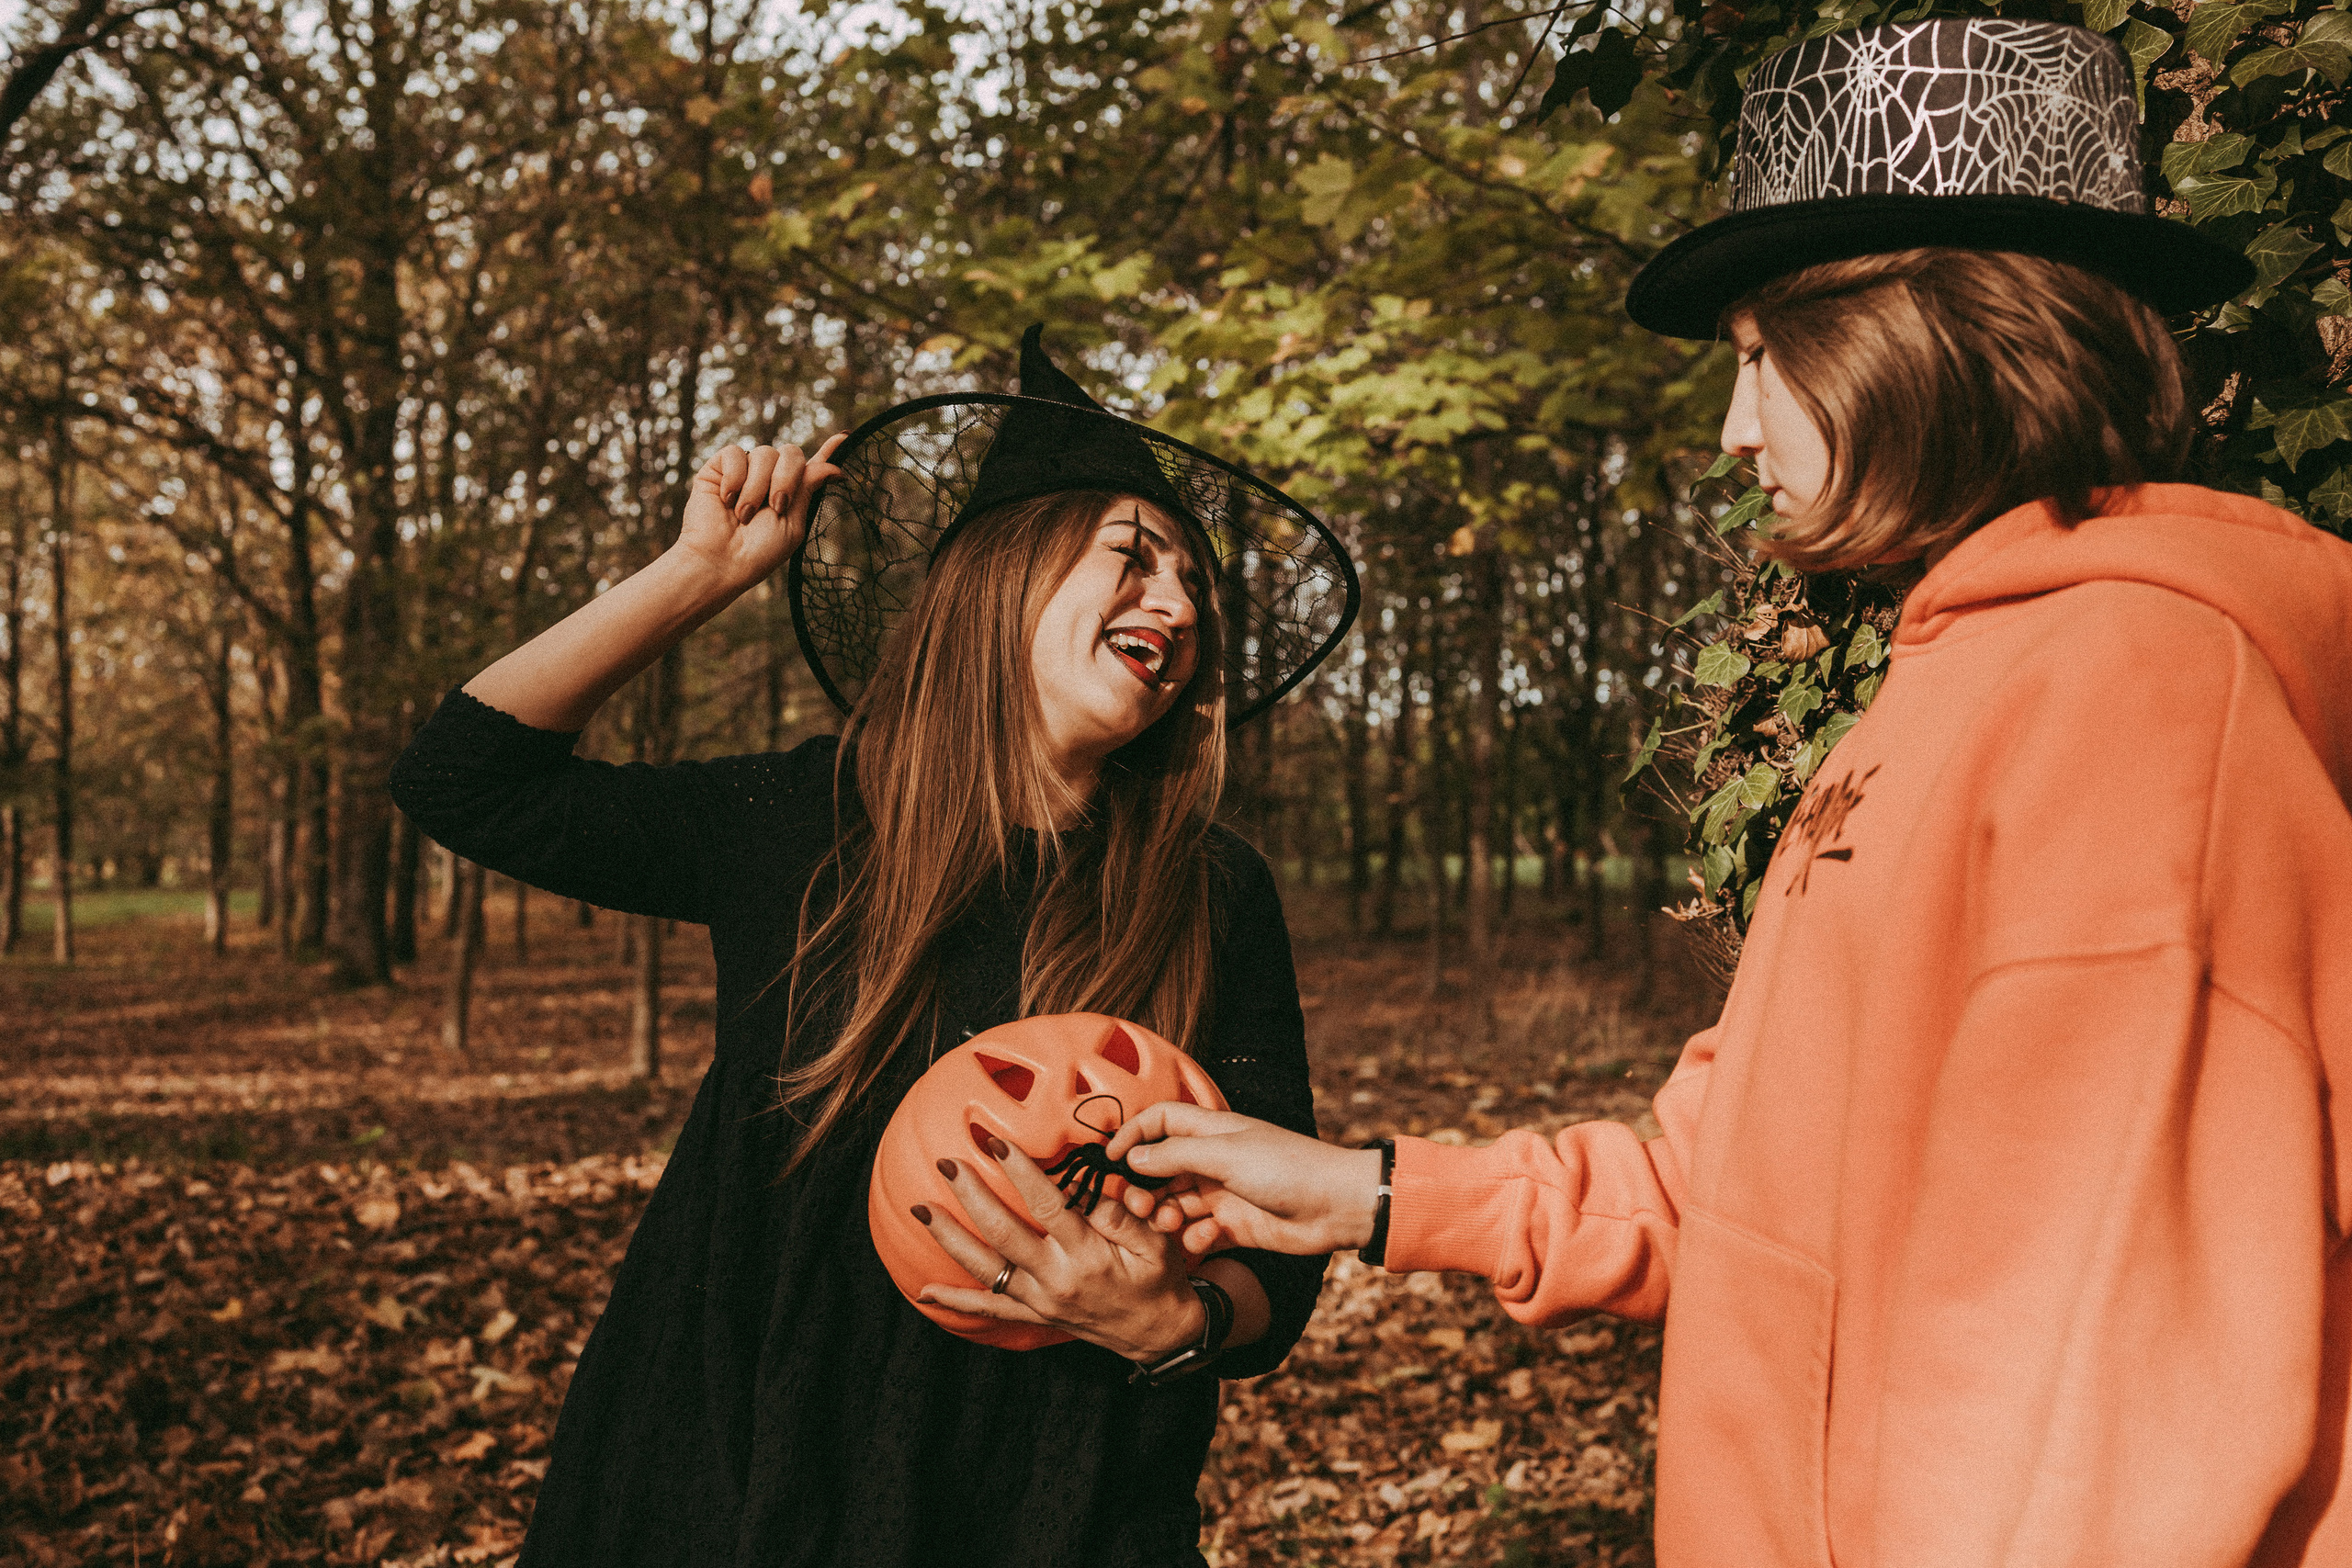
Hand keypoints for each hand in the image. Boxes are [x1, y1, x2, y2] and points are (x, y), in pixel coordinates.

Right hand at [676, 433, 845, 593]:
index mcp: (791, 493)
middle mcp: (769, 478)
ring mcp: (744, 471)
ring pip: (764, 453)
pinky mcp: (718, 468)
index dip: (829, 451)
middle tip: (776, 506)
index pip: (812, 467)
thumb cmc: (758, 551)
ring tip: (744, 514)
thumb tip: (833, 466)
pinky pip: (734, 453)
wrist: (721, 560)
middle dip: (787, 479)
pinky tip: (727, 499)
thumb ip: (808, 490)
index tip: (844, 437)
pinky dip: (734, 477)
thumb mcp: (793, 524)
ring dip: (757, 487)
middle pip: (791, 453)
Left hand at [915, 1139, 1205, 1363]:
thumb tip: (1089, 1189)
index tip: (997, 1143)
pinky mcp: (1035, 1315)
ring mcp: (1041, 1301)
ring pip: (986, 1269)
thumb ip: (1121, 1216)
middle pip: (1003, 1233)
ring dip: (950, 1238)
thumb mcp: (1157, 1243)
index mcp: (1088, 1255)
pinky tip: (924, 1292)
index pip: (1048, 1206)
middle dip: (971, 1195)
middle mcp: (1057, 1279)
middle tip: (947, 1163)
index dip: (1020, 1172)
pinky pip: (990, 1309)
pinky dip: (955, 1301)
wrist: (1159, 1334)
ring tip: (922, 1209)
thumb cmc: (1159, 1279)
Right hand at [1105, 1104, 1381, 1257]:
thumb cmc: (1287, 1167)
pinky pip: (1197, 1230)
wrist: (1337, 1206)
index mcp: (1212, 1129)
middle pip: (1160, 1167)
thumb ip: (1175, 1155)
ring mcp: (1222, 1192)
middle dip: (1143, 1187)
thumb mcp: (1225, 1154)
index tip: (1110, 1160)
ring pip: (1174, 1202)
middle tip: (1135, 1207)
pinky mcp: (1232, 1224)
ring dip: (1165, 1214)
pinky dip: (1193, 1236)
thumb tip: (1132, 1158)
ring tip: (1169, 1224)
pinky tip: (1206, 1238)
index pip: (1160, 1121)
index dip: (1132, 1136)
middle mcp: (1213, 1159)